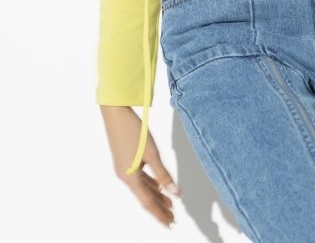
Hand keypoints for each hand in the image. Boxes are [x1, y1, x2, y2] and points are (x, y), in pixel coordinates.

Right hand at [100, 105, 180, 227]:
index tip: (170, 223)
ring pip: (142, 187)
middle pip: (145, 196)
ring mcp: (123, 169)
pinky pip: (139, 178)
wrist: (116, 114)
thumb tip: (175, 193)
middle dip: (159, 207)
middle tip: (173, 217)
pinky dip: (149, 183)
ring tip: (170, 203)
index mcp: (130, 178)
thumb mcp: (152, 153)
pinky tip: (158, 185)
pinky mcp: (124, 161)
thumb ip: (163, 174)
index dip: (159, 213)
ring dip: (156, 195)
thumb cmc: (134, 132)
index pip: (147, 202)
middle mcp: (125, 177)